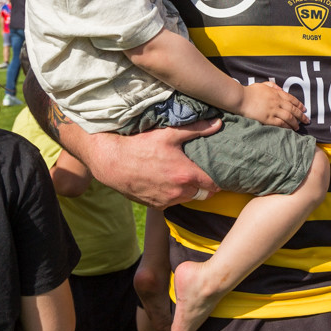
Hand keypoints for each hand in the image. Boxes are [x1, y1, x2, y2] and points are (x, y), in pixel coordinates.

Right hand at [77, 121, 221, 207]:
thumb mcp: (169, 134)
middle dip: (205, 186)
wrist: (112, 162)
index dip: (218, 179)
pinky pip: (172, 203)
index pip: (214, 185)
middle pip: (204, 194)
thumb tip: (218, 124)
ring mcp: (166, 201)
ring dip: (189, 191)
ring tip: (184, 176)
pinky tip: (167, 182)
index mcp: (186, 175)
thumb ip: (196, 129)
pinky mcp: (155, 206)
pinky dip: (173, 195)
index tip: (218, 172)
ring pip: (188, 199)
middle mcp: (178, 192)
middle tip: (202, 173)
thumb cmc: (140, 146)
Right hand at [237, 81, 308, 128]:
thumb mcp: (262, 85)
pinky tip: (290, 129)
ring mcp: (273, 110)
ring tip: (299, 127)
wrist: (241, 98)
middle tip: (307, 120)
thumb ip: (272, 86)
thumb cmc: (250, 91)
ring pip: (289, 117)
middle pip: (293, 109)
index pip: (292, 99)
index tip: (304, 109)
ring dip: (295, 123)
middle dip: (301, 115)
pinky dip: (287, 126)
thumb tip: (280, 88)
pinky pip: (281, 123)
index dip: (299, 105)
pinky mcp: (268, 118)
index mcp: (276, 93)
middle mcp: (277, 102)